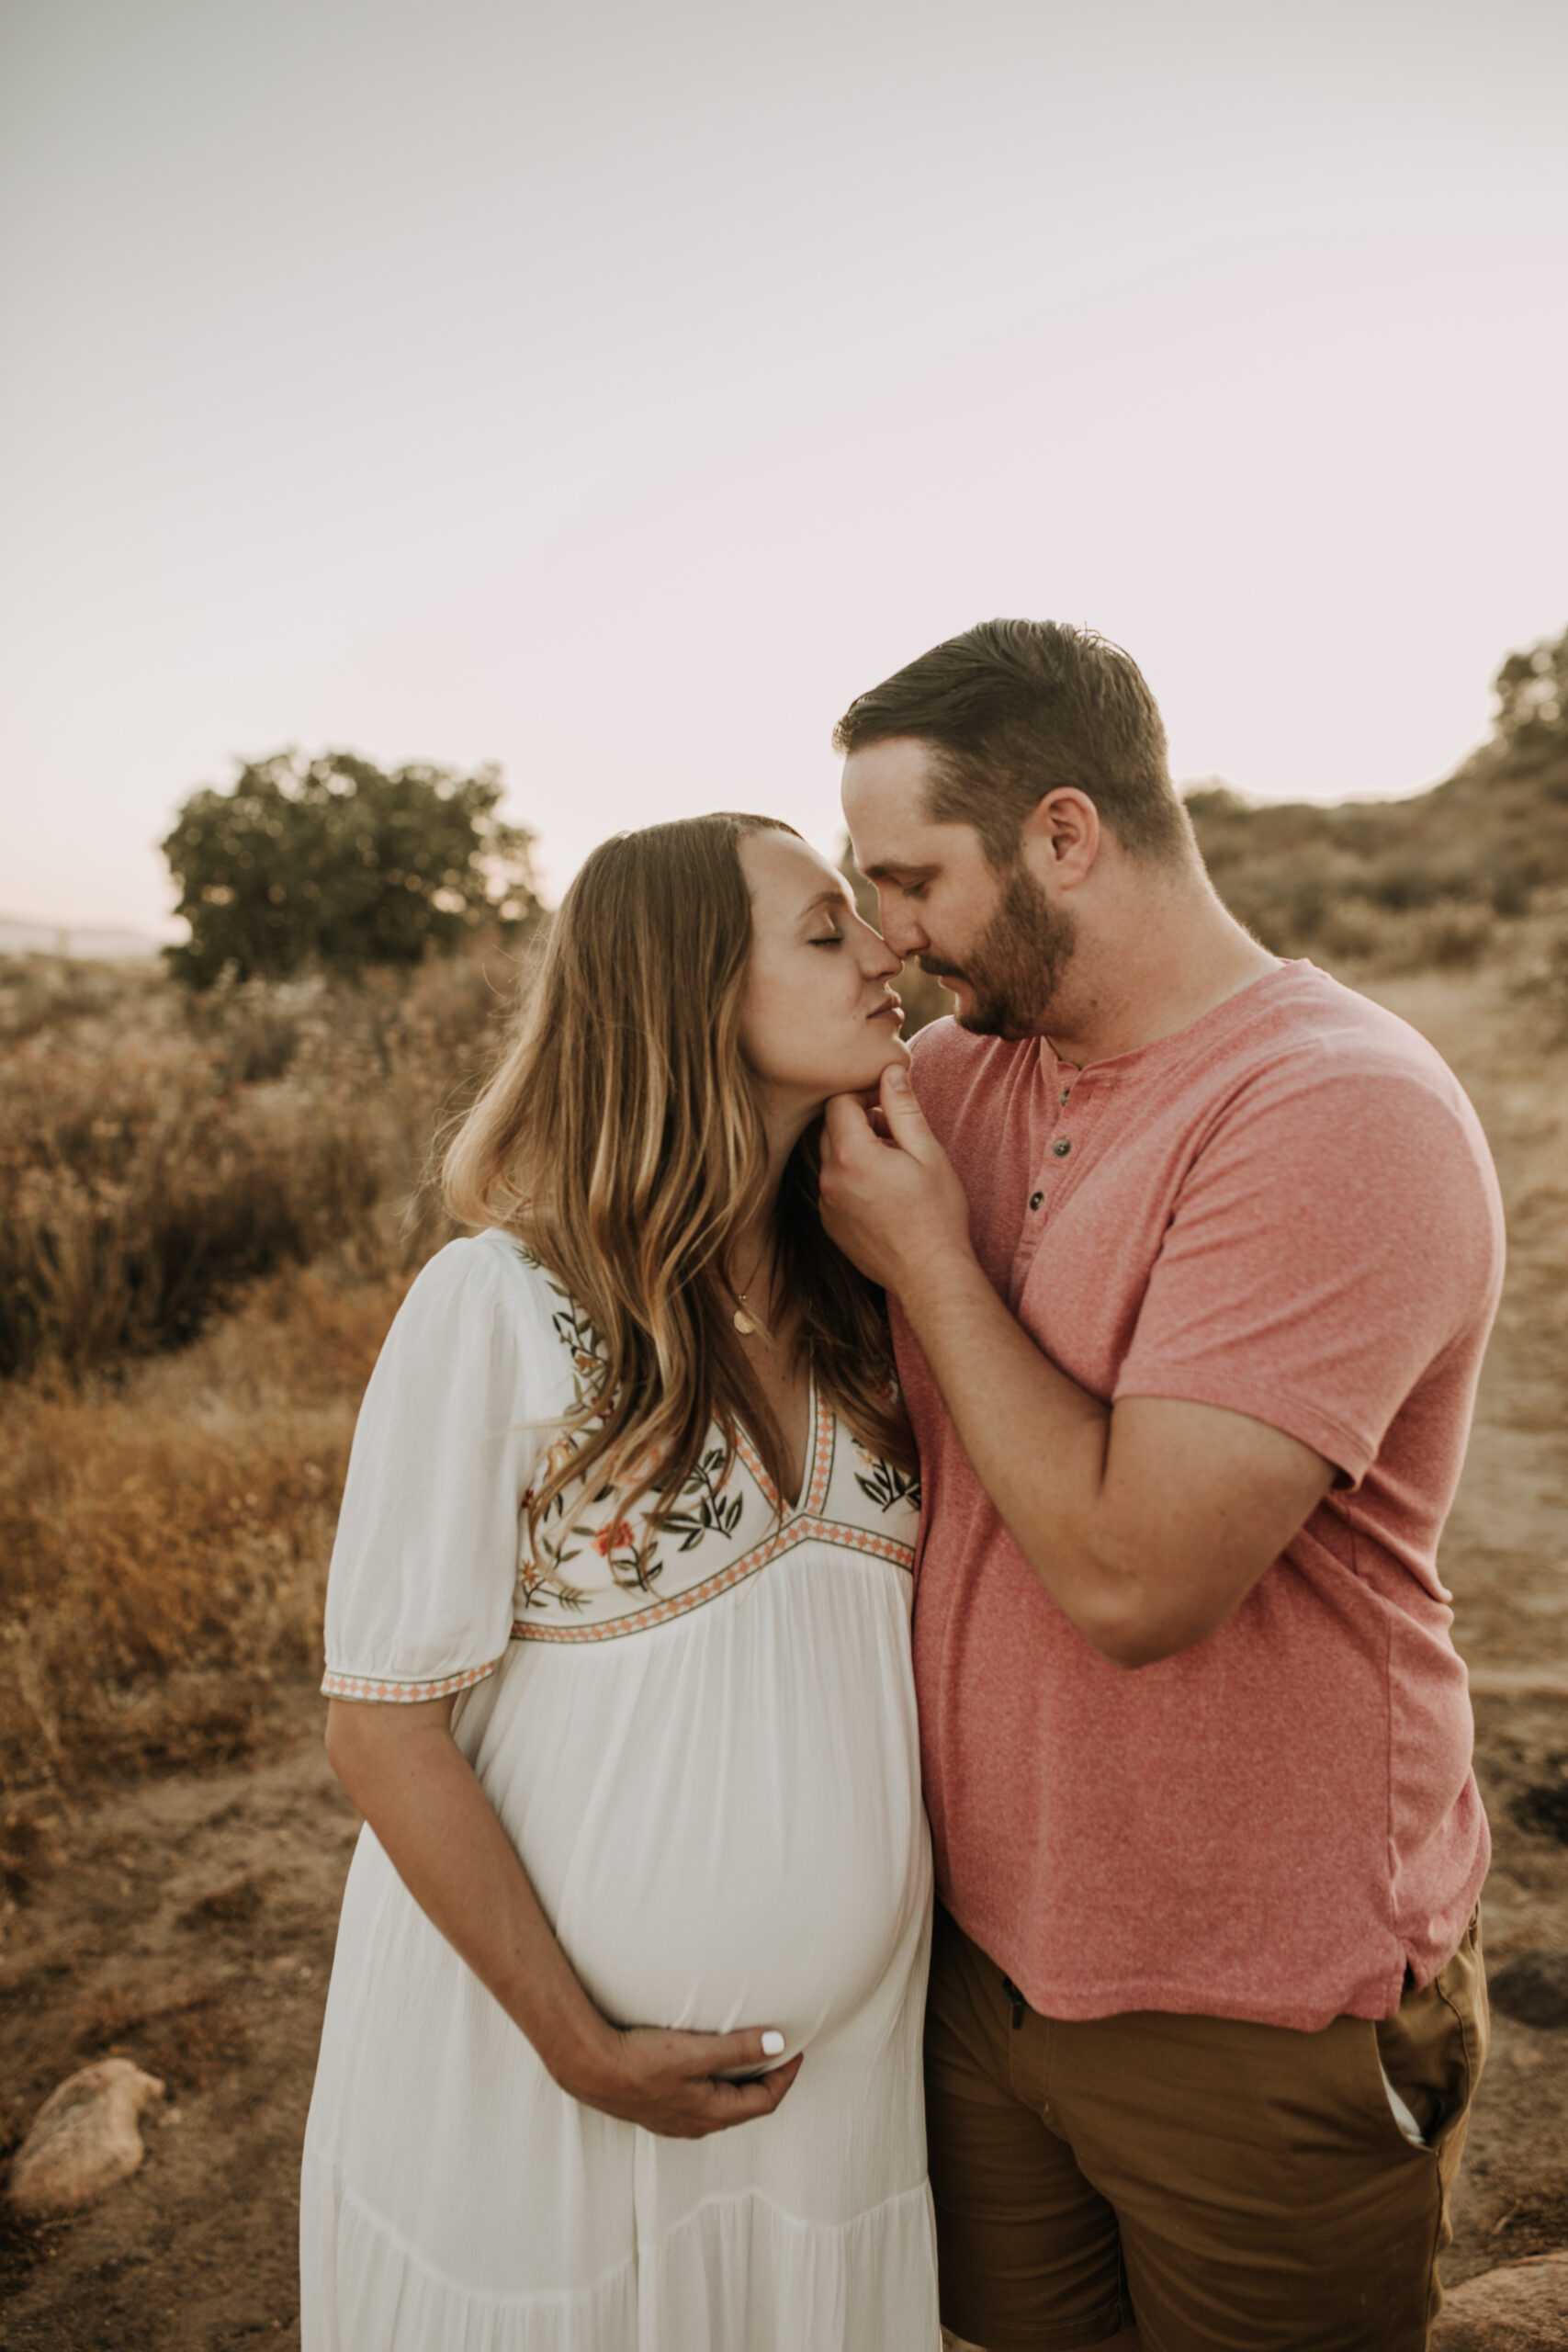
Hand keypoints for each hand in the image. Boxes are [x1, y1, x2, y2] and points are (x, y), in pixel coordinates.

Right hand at [562, 2022, 803, 2139]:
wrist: (589, 2069)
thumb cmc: (641, 2061)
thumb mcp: (696, 2052)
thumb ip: (739, 2048)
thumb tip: (779, 2044)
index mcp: (712, 2112)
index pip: (764, 2101)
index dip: (785, 2076)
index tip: (796, 2051)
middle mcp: (697, 2123)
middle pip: (745, 2106)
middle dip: (766, 2080)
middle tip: (777, 2051)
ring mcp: (675, 2120)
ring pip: (721, 2106)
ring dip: (739, 2083)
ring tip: (747, 2056)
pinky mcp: (658, 2110)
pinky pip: (699, 2102)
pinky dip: (715, 2085)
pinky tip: (705, 2068)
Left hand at [820, 1063, 971, 1299]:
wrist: (929, 1274)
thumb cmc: (936, 1213)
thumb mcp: (927, 1152)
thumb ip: (903, 1108)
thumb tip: (891, 1070)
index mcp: (851, 1154)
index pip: (839, 1101)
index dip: (864, 1094)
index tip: (889, 1104)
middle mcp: (829, 1178)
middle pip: (831, 1128)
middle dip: (859, 1121)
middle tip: (896, 1135)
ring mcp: (825, 1204)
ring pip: (831, 1157)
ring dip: (855, 1150)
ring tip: (893, 1165)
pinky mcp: (829, 1224)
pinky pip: (833, 1186)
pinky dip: (851, 1178)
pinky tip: (882, 1192)